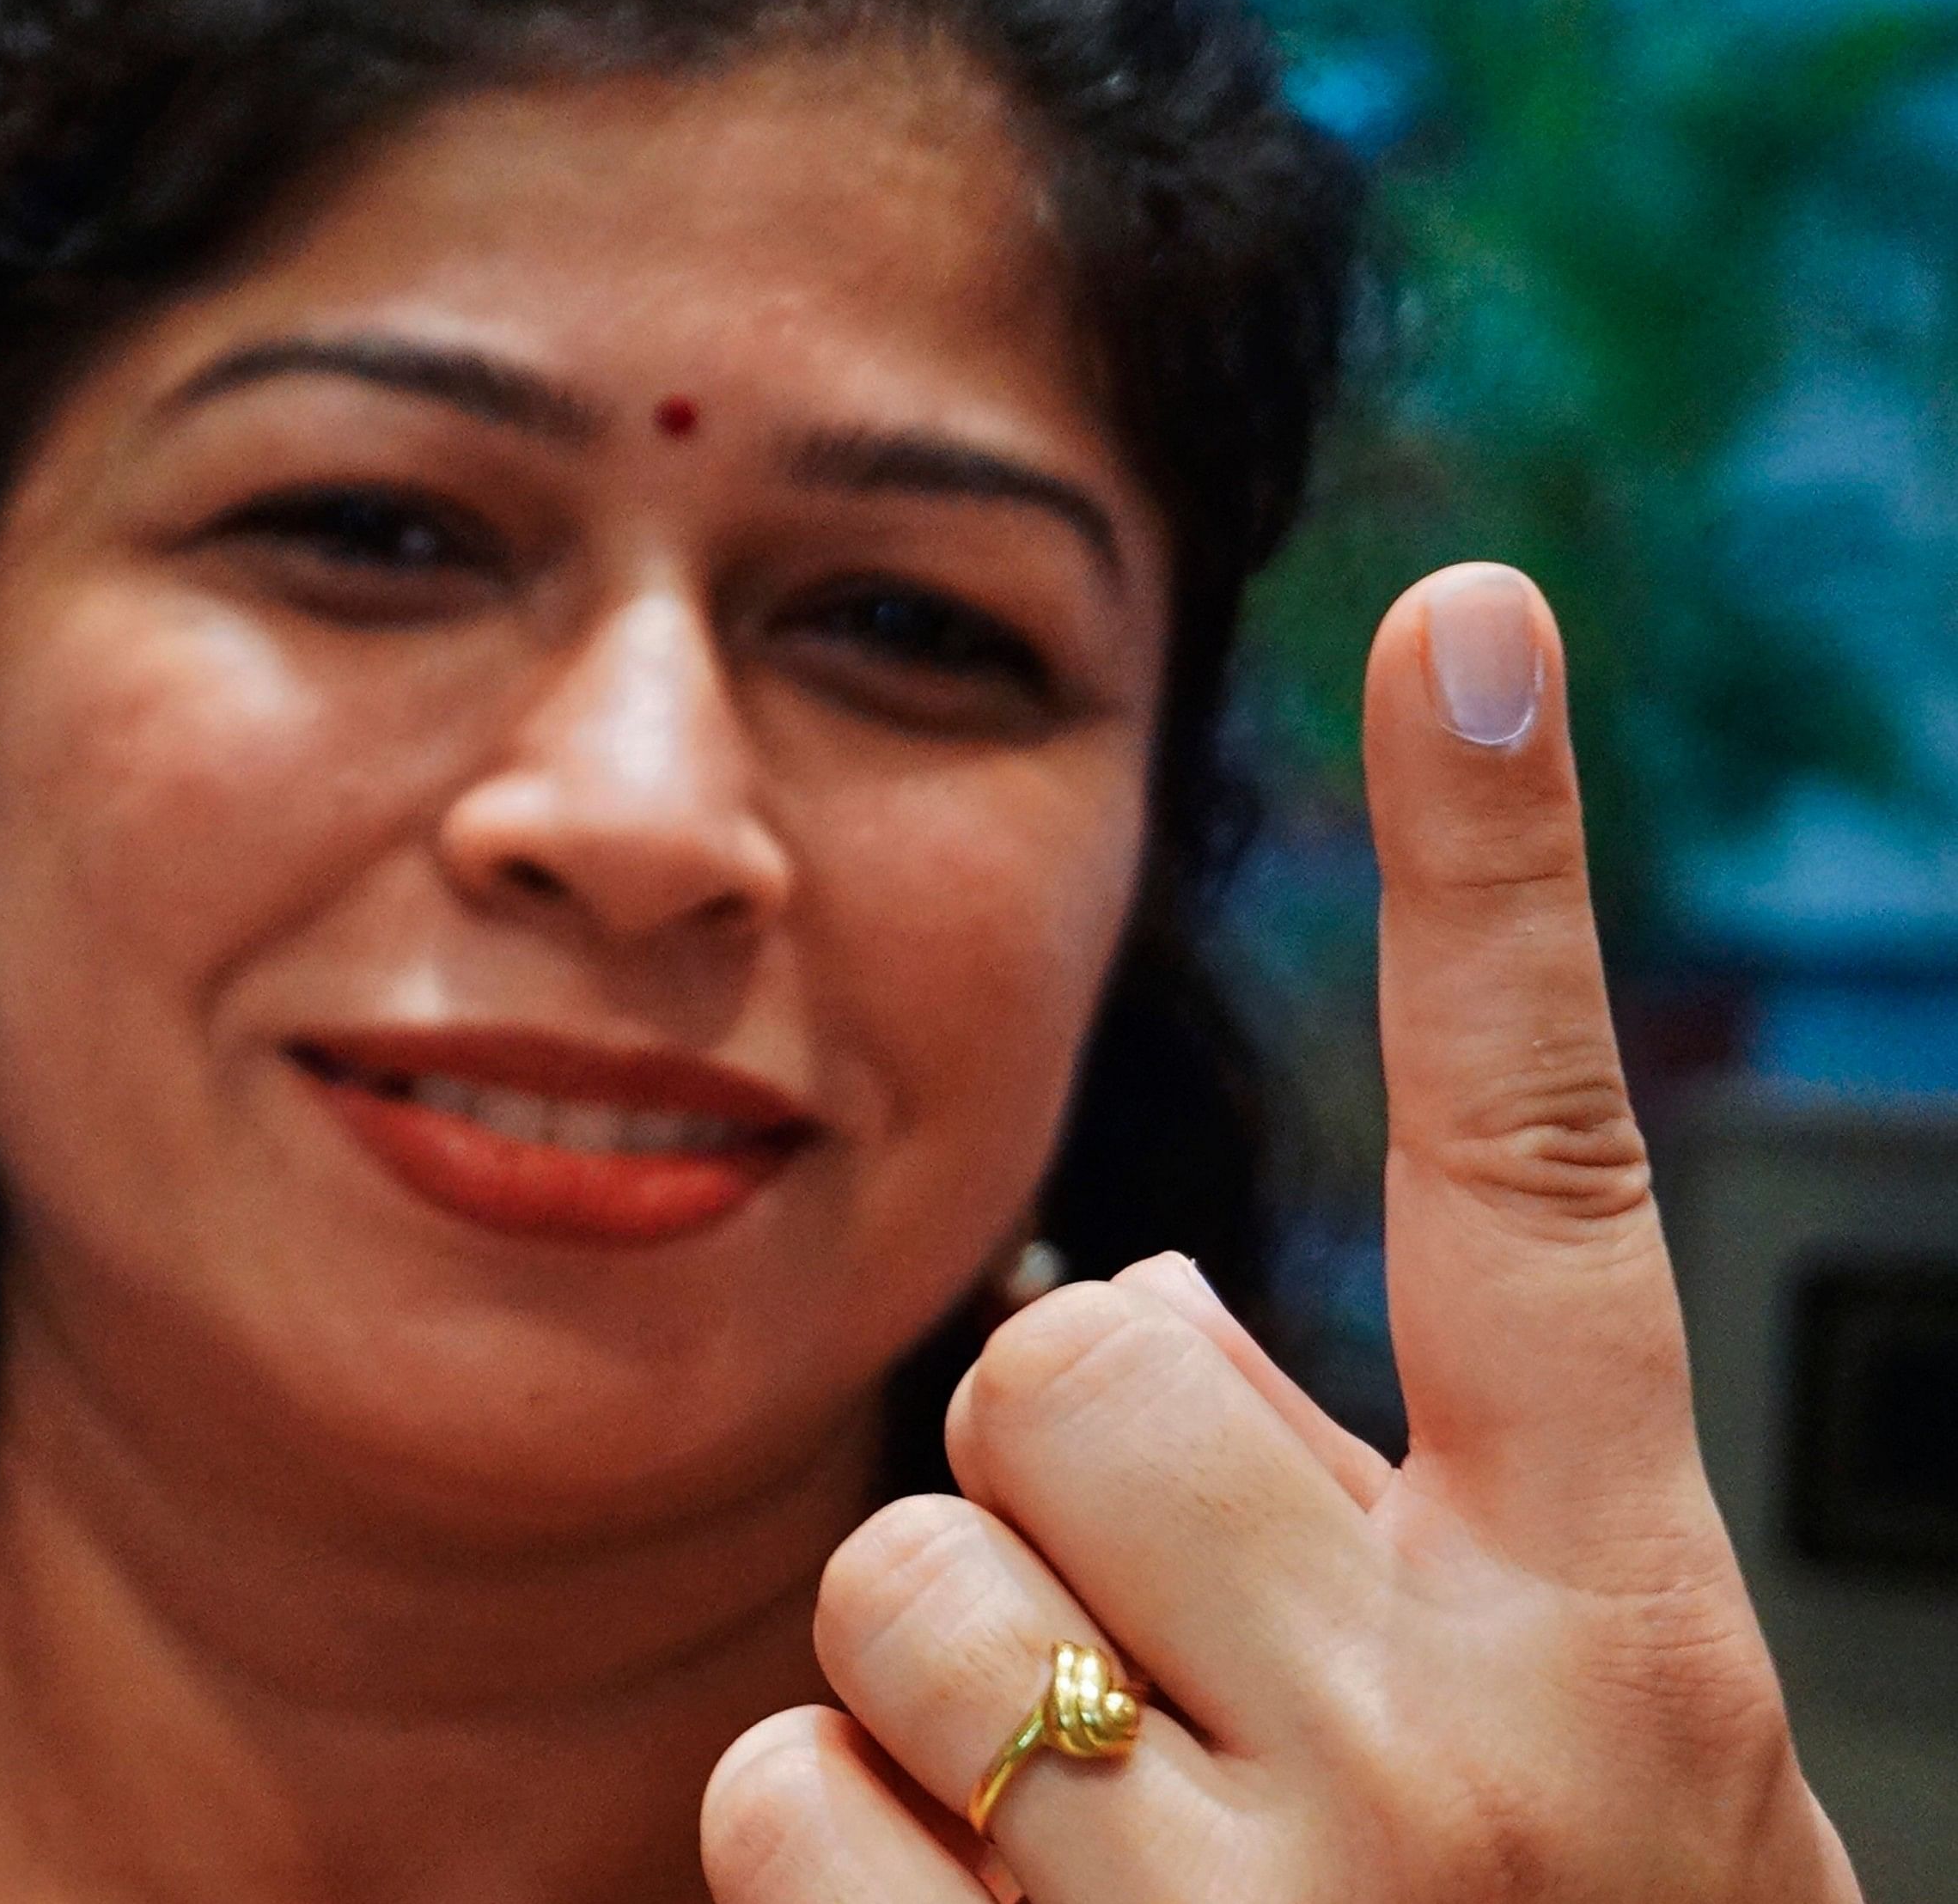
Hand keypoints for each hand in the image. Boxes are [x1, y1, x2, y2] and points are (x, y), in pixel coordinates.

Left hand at [701, 565, 1856, 1901]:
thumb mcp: (1570, 1763)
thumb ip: (1381, 1530)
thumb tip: (1104, 1315)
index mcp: (1618, 1626)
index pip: (1551, 1180)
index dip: (1505, 881)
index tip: (1458, 618)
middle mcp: (1454, 1741)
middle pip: (1070, 1359)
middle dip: (1066, 1474)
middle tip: (1181, 1653)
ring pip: (890, 1583)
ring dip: (945, 1695)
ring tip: (1113, 1845)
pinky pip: (780, 1794)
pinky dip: (841, 1865)